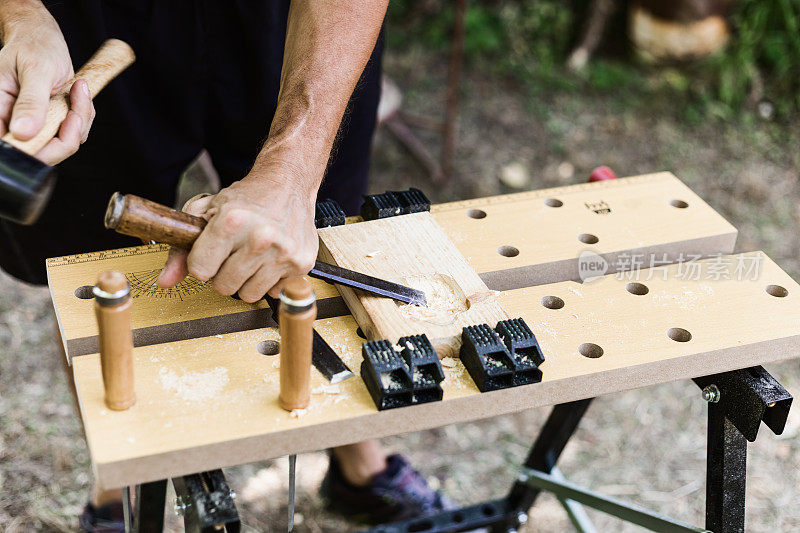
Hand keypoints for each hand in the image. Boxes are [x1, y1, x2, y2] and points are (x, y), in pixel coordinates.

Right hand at [0, 5, 94, 163]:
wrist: (40, 38)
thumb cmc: (32, 47)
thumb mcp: (34, 70)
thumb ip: (30, 102)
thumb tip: (23, 132)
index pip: (19, 148)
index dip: (46, 146)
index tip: (70, 117)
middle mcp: (14, 124)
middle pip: (46, 153)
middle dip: (72, 130)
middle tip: (78, 97)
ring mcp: (35, 126)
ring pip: (65, 142)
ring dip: (81, 117)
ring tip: (77, 88)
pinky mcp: (52, 123)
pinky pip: (75, 131)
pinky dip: (84, 113)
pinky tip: (78, 91)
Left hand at [157, 172, 318, 302]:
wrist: (289, 184)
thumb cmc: (246, 198)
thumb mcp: (206, 212)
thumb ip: (180, 248)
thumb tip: (164, 282)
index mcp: (231, 222)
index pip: (200, 271)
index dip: (202, 263)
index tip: (210, 253)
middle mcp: (260, 238)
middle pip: (224, 287)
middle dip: (223, 274)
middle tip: (233, 254)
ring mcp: (283, 253)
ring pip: (248, 295)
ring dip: (246, 280)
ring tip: (251, 258)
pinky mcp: (300, 263)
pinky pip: (273, 292)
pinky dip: (269, 281)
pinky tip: (270, 260)